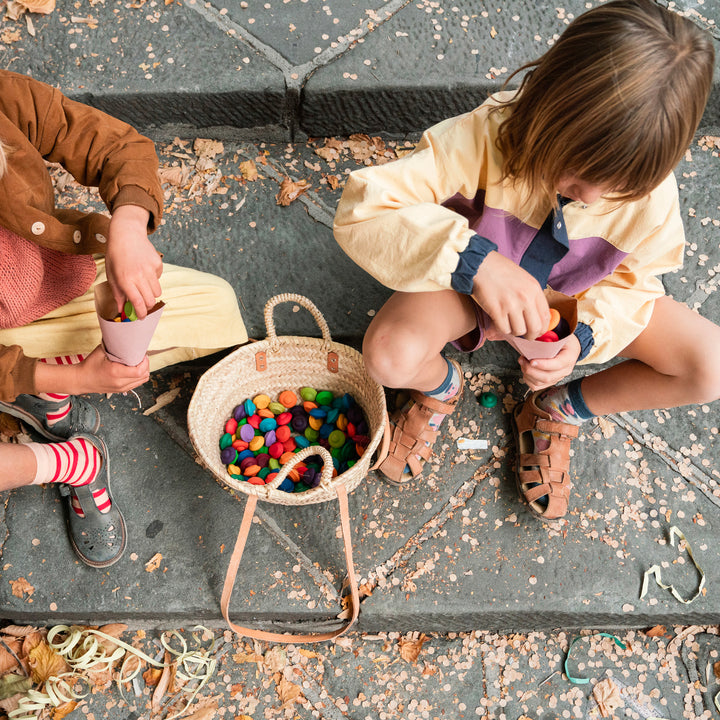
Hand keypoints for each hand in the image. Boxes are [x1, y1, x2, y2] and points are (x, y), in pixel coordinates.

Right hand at [35, 345, 149, 395]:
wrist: (80, 380)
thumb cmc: (89, 365)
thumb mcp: (101, 351)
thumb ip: (114, 345)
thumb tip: (124, 335)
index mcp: (116, 373)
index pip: (140, 371)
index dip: (145, 362)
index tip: (143, 355)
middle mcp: (120, 382)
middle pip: (144, 376)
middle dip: (146, 365)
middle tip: (141, 357)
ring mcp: (121, 388)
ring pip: (142, 381)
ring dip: (143, 371)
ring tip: (138, 363)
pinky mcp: (121, 390)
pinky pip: (137, 384)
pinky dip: (139, 376)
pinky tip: (134, 369)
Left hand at [105, 204, 161, 318]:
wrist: (126, 233)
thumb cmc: (116, 255)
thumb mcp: (111, 274)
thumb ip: (118, 293)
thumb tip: (122, 309)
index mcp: (125, 280)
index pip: (138, 303)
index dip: (140, 313)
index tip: (140, 317)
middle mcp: (139, 275)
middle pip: (151, 300)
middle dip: (147, 306)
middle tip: (142, 305)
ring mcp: (150, 269)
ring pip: (157, 291)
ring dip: (151, 293)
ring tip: (142, 285)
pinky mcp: (158, 263)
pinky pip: (158, 278)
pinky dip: (153, 279)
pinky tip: (144, 269)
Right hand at [472, 251, 549, 338]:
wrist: (481, 265)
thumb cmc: (501, 271)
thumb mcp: (524, 279)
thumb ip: (532, 296)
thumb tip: (537, 316)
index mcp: (534, 289)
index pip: (546, 317)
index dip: (542, 329)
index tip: (536, 331)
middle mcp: (526, 298)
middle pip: (535, 328)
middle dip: (530, 335)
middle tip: (524, 334)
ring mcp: (511, 305)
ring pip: (519, 331)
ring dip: (514, 331)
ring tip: (509, 323)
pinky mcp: (497, 310)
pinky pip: (504, 329)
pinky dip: (502, 329)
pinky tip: (499, 321)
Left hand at [518, 334, 581, 390]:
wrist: (570, 348)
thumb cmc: (563, 340)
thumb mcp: (560, 334)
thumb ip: (550, 336)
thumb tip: (533, 338)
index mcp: (569, 358)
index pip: (557, 364)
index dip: (543, 364)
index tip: (531, 360)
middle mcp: (565, 370)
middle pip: (547, 377)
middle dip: (530, 370)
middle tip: (522, 359)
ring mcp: (558, 377)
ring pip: (540, 383)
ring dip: (527, 374)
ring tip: (522, 362)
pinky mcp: (550, 381)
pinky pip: (537, 386)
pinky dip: (528, 380)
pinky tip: (525, 370)